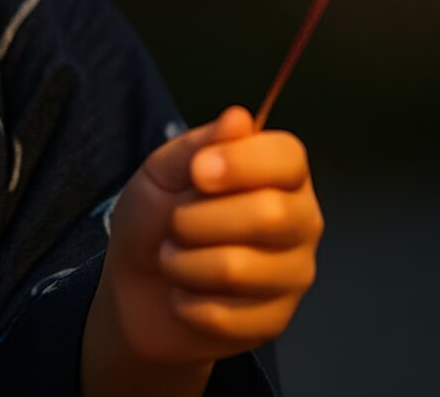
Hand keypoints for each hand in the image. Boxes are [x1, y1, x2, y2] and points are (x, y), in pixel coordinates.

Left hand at [91, 106, 322, 370]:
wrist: (138, 289)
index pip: (289, 158)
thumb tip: (239, 117)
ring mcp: (293, 274)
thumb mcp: (162, 172)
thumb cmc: (157, 218)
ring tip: (174, 258)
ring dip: (184, 264)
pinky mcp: (275, 322)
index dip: (242, 162)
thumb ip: (198, 145)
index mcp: (280, 175)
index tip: (199, 171)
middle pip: (269, 216)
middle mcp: (300, 221)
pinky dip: (186, 304)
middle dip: (198, 219)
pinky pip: (226, 315)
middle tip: (175, 223)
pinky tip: (185, 295)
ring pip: (239, 269)